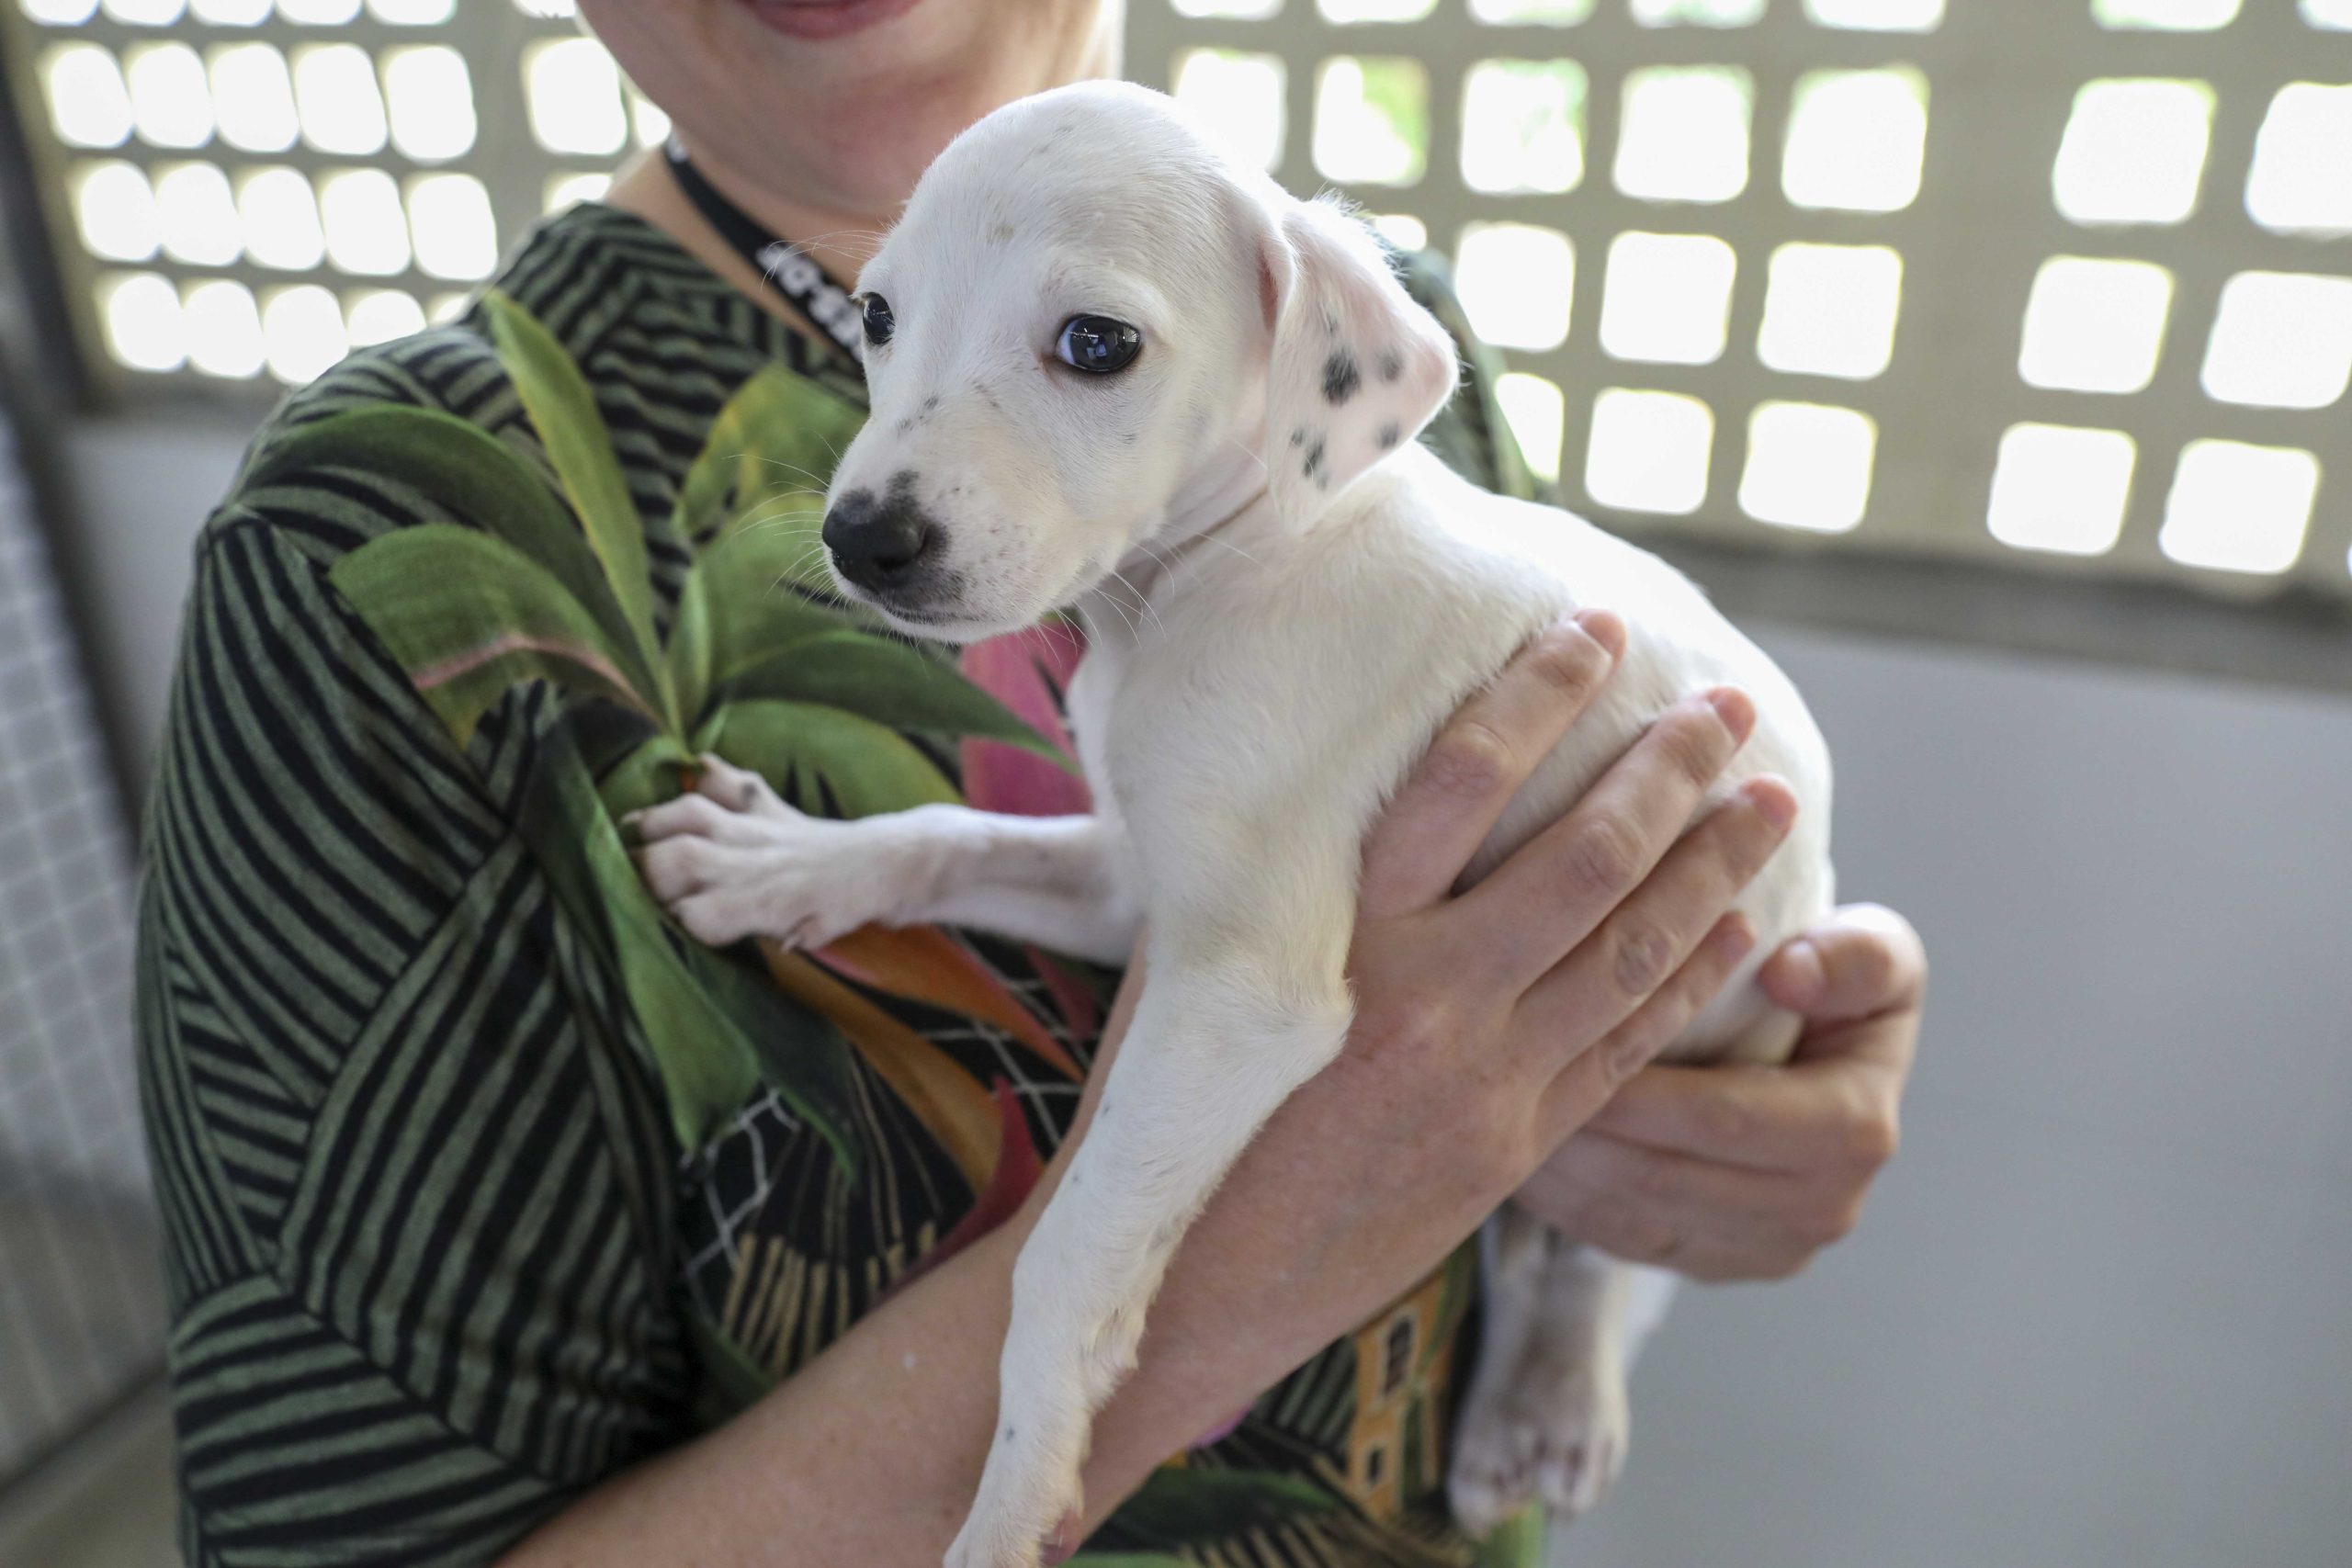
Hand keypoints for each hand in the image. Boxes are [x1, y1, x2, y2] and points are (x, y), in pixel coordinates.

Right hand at [1095, 611, 1803, 1459]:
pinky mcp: (1517, 1145)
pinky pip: (1629, 1045)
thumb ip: (1274, 882)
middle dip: (1669, 770)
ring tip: (1768, 800)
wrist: (1195, 1286)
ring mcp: (1485, 1077)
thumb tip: (1304, 771)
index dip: (1538, 693)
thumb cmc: (1175, 1114)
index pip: (1462, 777)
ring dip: (1712, 865)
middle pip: (1582, 855)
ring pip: (1630, 948)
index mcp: (1338, 931)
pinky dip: (1691, 977)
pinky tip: (1737, 925)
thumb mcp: (1196, 968)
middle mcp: (1426, 995)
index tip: (1593, 631)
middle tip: (1728, 703)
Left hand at [1515, 904, 1924, 1281]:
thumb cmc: (1834, 977)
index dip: (1638, 1088)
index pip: (1724, 1117)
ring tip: (1484, 1118)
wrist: (1827, 1044)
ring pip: (1632, 1217)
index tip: (1559, 1043)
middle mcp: (1819, 1208)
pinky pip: (1621, 1240)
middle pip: (1666, 1177)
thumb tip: (1791, 972)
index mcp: (1853, 1131)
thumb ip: (1852, 954)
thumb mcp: (1869, 948)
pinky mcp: (1715, 1260)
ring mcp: (1764, 1247)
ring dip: (1556, 1173)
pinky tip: (1509, 1156)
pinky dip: (1561, 1202)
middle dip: (1579, 1132)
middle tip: (1495, 1083)